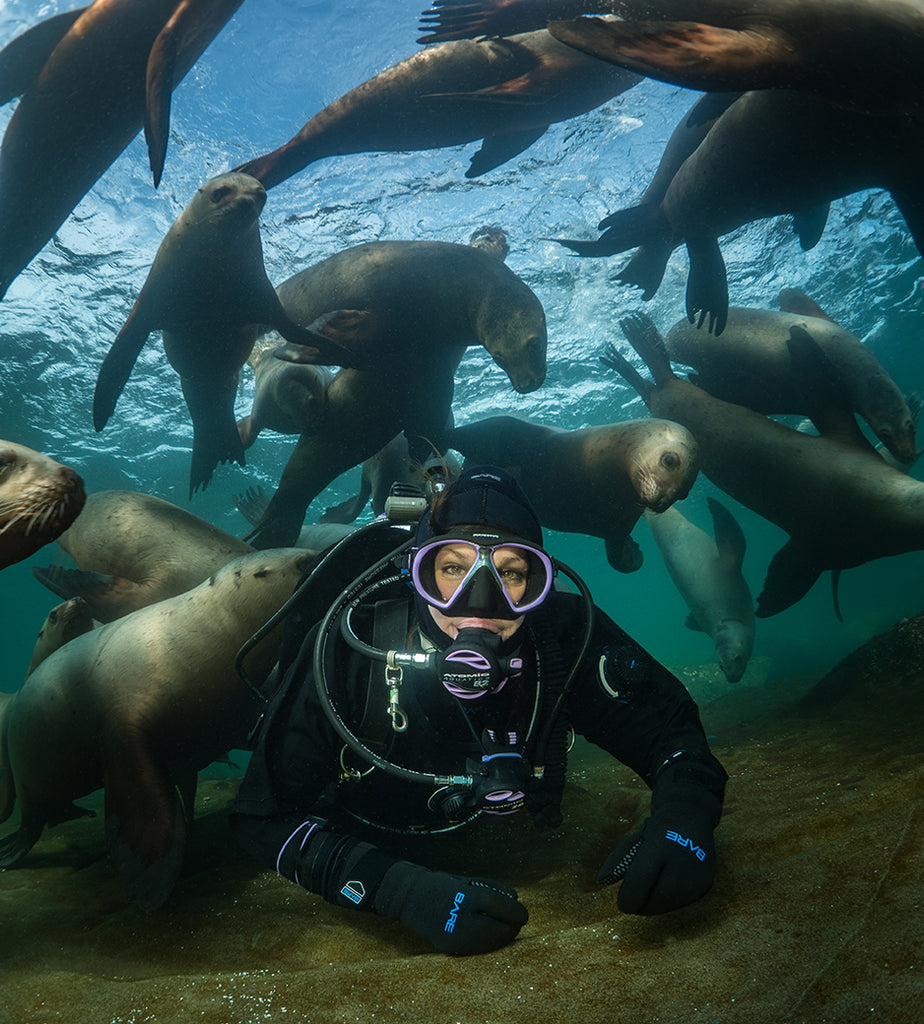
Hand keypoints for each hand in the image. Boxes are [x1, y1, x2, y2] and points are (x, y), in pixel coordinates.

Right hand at [374, 861, 527, 954]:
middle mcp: (462, 920)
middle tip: (517, 920)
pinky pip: (479, 948)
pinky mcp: (452, 948)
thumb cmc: (443, 886)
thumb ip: (493, 889)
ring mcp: (456, 937)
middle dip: (512, 926)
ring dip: (503, 936)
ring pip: (491, 943)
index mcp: (466, 898)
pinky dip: (489, 942)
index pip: (499, 906)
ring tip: (506, 927)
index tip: (522, 912)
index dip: (515, 911)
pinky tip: (491, 934)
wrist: (412, 899)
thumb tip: (515, 898)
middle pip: (499, 929)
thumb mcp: (468, 881)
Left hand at [598, 803, 716, 914]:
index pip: (640, 878)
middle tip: (632, 899)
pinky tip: (663, 889)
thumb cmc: (659, 829)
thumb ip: (618, 859)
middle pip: (655, 898)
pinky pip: (680, 902)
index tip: (622, 903)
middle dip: (640, 902)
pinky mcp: (706, 885)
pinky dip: (668, 901)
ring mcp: (697, 875)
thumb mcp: (637, 838)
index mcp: (661, 843)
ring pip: (668, 905)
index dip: (628, 896)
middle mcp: (682, 860)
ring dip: (653, 904)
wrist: (693, 818)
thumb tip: (602, 880)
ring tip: (647, 892)